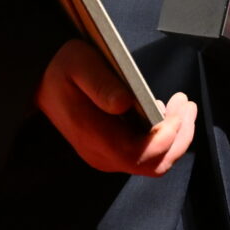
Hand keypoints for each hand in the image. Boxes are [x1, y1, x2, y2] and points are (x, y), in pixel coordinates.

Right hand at [37, 39, 195, 175]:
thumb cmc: (62, 69)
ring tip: (183, 105)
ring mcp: (107, 157)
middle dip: (180, 138)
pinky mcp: (112, 152)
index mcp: (94, 137)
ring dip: (176, 137)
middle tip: (188, 104)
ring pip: (154, 162)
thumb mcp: (80, 65)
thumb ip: (101, 85)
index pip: (140, 154)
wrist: (42, 80)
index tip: (180, 109)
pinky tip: (166, 113)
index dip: (167, 138)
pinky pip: (146, 155)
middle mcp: (102, 156)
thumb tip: (125, 103)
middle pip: (154, 164)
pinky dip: (165, 138)